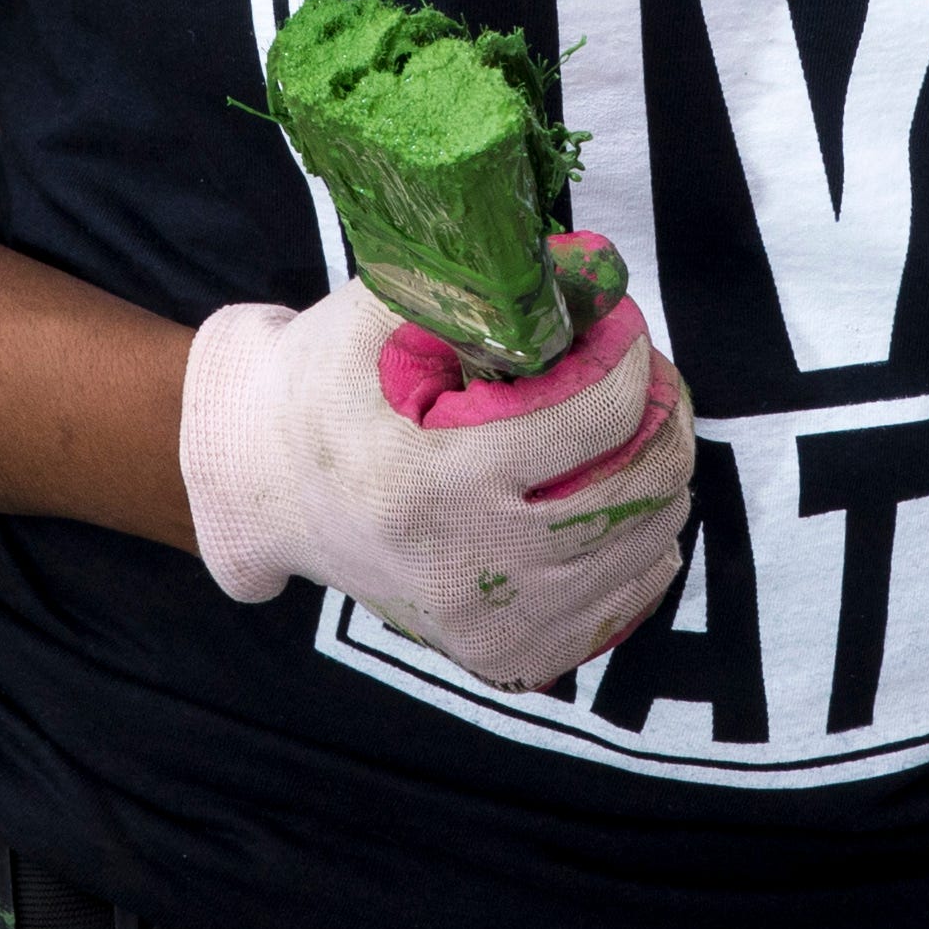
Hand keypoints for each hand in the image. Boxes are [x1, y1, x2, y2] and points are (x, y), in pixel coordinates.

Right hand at [177, 240, 694, 689]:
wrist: (264, 486)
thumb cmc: (328, 380)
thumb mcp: (382, 308)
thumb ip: (481, 283)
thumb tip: (592, 273)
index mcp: (429, 478)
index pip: (595, 416)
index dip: (627, 355)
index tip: (617, 323)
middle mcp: (463, 566)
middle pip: (638, 484)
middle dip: (663, 410)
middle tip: (645, 371)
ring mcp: (489, 624)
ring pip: (646, 540)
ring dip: (660, 470)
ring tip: (631, 427)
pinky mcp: (505, 655)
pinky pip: (628, 598)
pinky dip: (641, 541)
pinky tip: (612, 498)